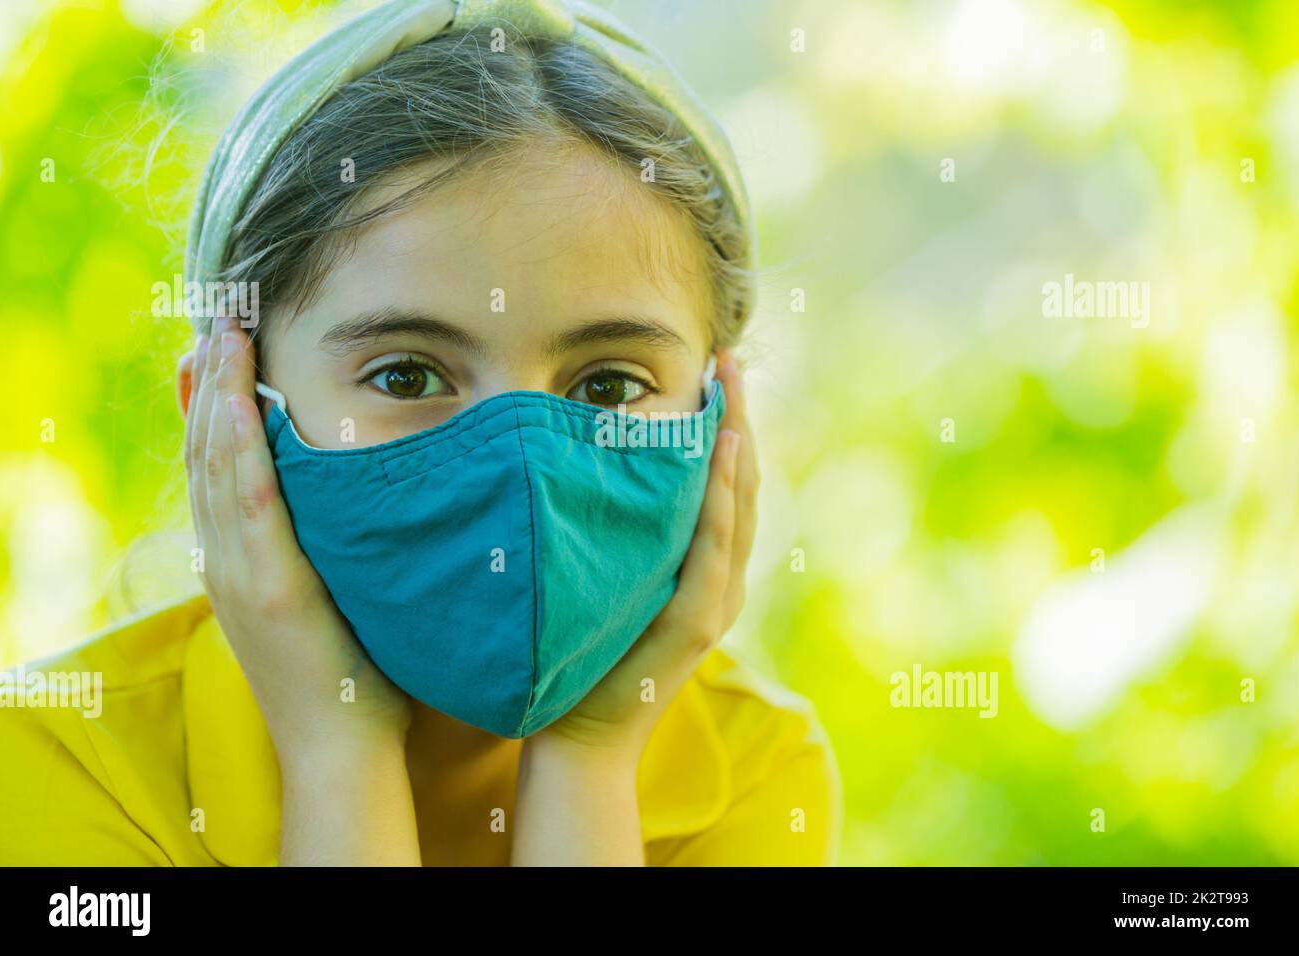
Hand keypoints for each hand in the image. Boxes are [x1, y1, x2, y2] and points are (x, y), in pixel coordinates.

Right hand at [181, 315, 411, 762]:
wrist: (344, 744)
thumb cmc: (351, 670)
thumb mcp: (326, 595)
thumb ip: (325, 545)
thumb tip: (355, 493)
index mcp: (238, 560)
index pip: (215, 468)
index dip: (210, 406)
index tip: (217, 349)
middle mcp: (226, 561)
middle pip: (205, 455)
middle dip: (209, 384)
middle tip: (216, 319)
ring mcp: (240, 575)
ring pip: (218, 469)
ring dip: (218, 399)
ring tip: (223, 336)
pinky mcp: (269, 591)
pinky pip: (249, 508)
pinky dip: (239, 452)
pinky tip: (237, 405)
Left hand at [529, 351, 759, 762]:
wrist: (579, 738)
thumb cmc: (581, 660)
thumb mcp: (604, 582)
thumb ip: (615, 537)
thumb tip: (584, 467)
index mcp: (704, 570)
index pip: (725, 484)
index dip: (727, 424)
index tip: (714, 369)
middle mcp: (721, 580)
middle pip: (742, 483)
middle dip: (738, 415)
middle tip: (728, 355)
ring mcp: (715, 601)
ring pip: (737, 506)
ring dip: (737, 440)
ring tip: (730, 383)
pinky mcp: (698, 623)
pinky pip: (713, 547)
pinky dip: (721, 496)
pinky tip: (722, 448)